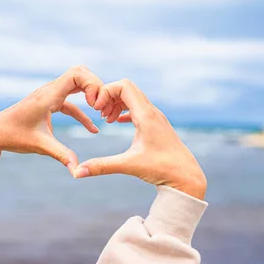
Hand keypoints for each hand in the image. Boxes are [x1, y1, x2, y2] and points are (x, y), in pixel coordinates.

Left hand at [0, 66, 102, 173]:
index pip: (76, 74)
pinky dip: (83, 112)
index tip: (96, 104)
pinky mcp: (49, 105)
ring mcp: (49, 96)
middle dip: (96, 86)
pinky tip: (92, 129)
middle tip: (103, 106)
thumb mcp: (40, 145)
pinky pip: (71, 103)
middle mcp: (50, 91)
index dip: (92, 84)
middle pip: (80, 73)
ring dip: (90, 94)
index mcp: (48, 95)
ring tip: (102, 112)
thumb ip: (61, 155)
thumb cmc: (13, 136)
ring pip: (76, 84)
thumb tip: (77, 170)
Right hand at [74, 79, 206, 199]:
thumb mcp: (129, 166)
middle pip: (127, 88)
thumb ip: (102, 166)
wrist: (186, 177)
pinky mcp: (157, 125)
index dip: (106, 92)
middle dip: (109, 96)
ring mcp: (156, 117)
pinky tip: (116, 122)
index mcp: (146, 115)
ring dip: (117, 103)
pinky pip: (139, 108)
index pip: (124, 86)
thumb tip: (77, 173)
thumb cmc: (162, 169)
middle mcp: (152, 112)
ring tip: (106, 120)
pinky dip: (125, 110)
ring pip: (133, 98)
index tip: (97, 110)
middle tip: (99, 114)